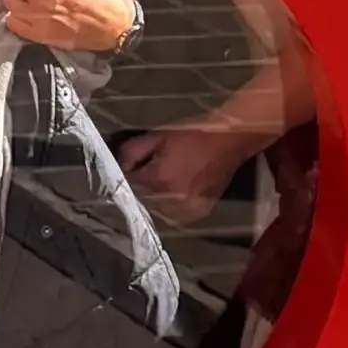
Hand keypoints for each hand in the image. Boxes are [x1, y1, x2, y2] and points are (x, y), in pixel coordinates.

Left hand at [119, 122, 253, 222]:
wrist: (229, 140)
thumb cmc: (191, 133)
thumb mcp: (156, 136)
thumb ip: (131, 152)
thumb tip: (119, 167)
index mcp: (158, 179)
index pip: (128, 186)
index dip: (125, 176)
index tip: (128, 168)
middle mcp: (171, 199)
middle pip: (141, 200)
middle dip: (139, 188)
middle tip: (144, 172)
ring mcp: (187, 210)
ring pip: (157, 210)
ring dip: (153, 198)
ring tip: (161, 180)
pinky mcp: (198, 213)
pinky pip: (174, 214)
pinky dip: (169, 205)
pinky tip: (174, 189)